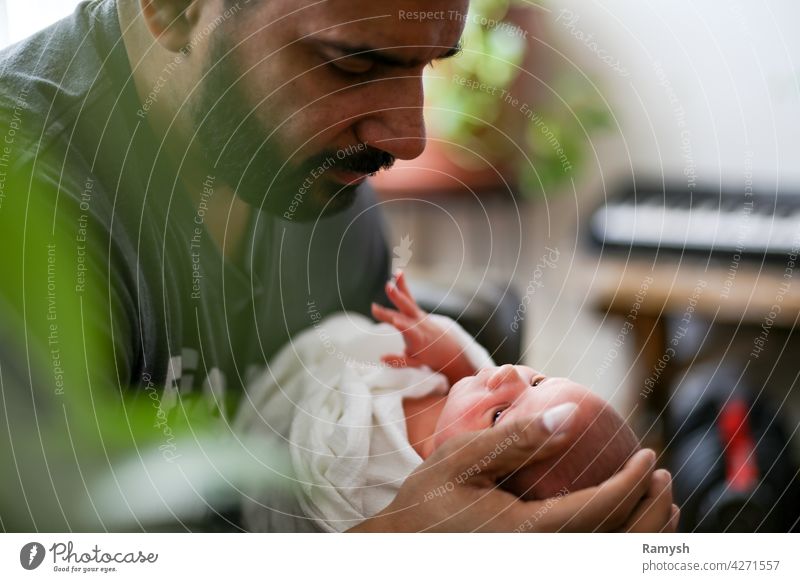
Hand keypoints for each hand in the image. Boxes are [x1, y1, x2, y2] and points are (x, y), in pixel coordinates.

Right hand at [349, 405, 673, 531]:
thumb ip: (518, 437)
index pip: (600, 509)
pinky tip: (625, 525)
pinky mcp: (532, 561)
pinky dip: (618, 544)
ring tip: (662, 502)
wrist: (401, 544)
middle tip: (662, 475)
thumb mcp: (463, 457)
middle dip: (649, 510)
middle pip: (616, 542)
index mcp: (529, 531)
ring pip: (607, 557)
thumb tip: (570, 413)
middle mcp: (541, 555)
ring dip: (643, 533)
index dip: (632, 482)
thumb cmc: (428, 498)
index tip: (649, 456)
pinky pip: (589, 556)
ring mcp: (538, 562)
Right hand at [371, 270, 475, 383]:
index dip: (403, 326)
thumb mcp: (414, 363)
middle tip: (389, 287)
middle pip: (407, 311)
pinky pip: (408, 297)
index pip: (410, 332)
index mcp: (419, 339)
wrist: (446, 347)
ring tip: (392, 278)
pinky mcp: (416, 311)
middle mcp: (419, 324)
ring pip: (408, 301)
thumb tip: (381, 358)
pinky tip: (398, 272)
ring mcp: (418, 316)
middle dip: (398, 299)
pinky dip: (403, 286)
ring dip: (400, 289)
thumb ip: (398, 361)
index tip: (395, 321)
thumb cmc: (426, 356)